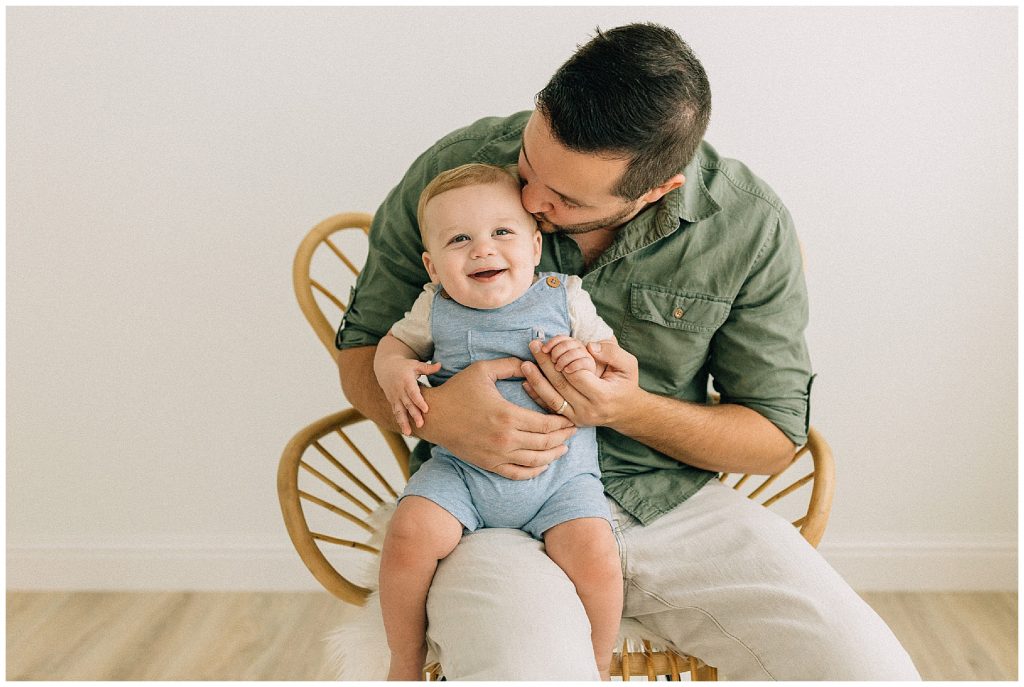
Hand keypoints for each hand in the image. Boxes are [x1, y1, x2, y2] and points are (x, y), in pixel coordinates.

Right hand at [376, 358, 441, 435]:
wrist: (385, 367)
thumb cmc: (405, 366)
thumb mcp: (415, 365)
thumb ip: (427, 368)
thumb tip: (440, 365)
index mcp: (406, 380)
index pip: (413, 392)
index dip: (419, 401)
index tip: (426, 409)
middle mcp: (399, 390)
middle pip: (407, 404)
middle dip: (414, 415)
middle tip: (421, 424)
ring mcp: (395, 397)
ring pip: (399, 411)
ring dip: (403, 422)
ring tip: (408, 433)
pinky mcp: (392, 401)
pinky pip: (396, 412)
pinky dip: (400, 422)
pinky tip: (406, 431)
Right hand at [418, 357, 577, 479]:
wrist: (434, 416)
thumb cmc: (458, 390)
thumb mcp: (483, 370)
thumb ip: (510, 365)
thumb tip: (531, 363)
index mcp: (508, 415)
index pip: (546, 424)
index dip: (562, 422)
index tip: (570, 417)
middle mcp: (506, 439)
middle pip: (545, 443)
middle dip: (563, 437)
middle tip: (573, 430)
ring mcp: (498, 454)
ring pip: (535, 461)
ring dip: (553, 455)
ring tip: (563, 448)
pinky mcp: (489, 464)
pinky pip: (518, 473)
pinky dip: (534, 471)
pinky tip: (543, 465)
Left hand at [521, 339, 640, 427]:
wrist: (626, 412)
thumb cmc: (626, 384)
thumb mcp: (628, 365)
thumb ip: (612, 353)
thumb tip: (590, 347)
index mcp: (602, 395)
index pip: (577, 376)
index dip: (565, 361)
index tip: (555, 348)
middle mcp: (588, 409)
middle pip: (561, 385)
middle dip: (545, 364)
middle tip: (534, 346)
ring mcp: (577, 418)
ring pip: (551, 399)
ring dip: (536, 380)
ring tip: (525, 364)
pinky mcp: (570, 421)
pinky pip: (549, 409)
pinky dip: (536, 396)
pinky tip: (526, 382)